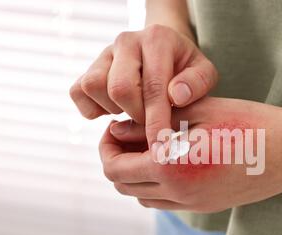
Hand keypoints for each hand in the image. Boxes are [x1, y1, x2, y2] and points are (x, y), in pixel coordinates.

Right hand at [69, 24, 217, 146]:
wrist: (166, 53)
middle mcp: (127, 42)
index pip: (153, 86)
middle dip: (136, 117)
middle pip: (118, 88)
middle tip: (151, 125)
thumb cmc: (186, 70)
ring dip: (113, 110)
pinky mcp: (89, 68)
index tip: (161, 147)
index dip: (156, 121)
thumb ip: (197, 83)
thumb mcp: (204, 74)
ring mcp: (104, 54)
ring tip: (134, 113)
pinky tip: (115, 113)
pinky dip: (92, 110)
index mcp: (157, 40)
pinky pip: (78, 92)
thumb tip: (176, 96)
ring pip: (93, 87)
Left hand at [99, 97, 281, 212]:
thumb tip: (118, 129)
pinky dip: (156, 185)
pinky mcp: (205, 206)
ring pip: (143, 197)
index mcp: (169, 167)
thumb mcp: (195, 112)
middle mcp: (177, 193)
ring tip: (147, 149)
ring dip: (135, 175)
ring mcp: (192, 204)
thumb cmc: (245, 123)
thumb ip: (150, 122)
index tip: (114, 128)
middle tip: (126, 137)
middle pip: (124, 186)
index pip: (115, 167)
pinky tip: (169, 161)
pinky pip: (166, 201)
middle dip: (117, 160)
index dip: (107, 147)